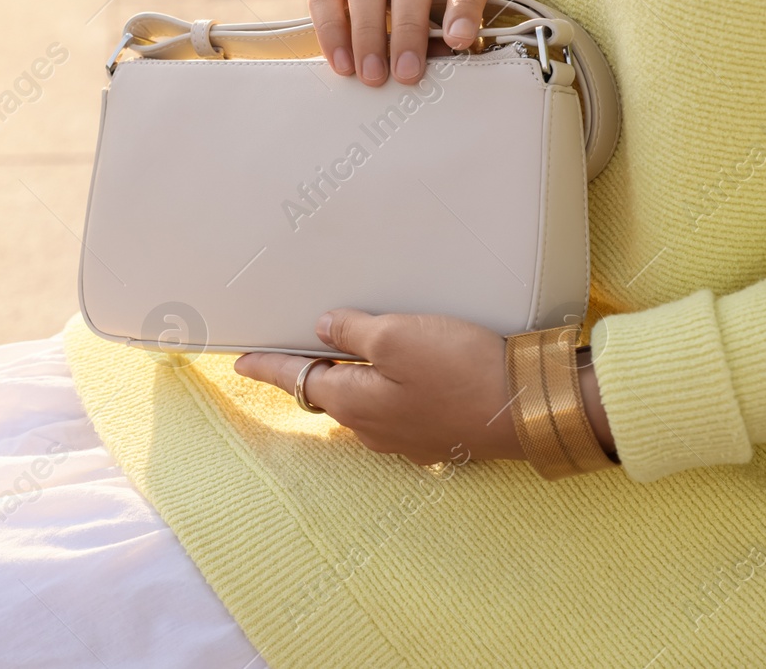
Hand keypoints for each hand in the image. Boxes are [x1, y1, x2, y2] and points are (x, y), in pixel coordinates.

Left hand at [235, 309, 522, 464]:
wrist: (524, 408)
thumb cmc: (460, 370)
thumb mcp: (397, 336)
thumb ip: (353, 332)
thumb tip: (324, 329)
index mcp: (353, 402)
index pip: (296, 379)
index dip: (267, 366)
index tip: (241, 361)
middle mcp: (372, 428)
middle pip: (329, 393)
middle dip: (312, 370)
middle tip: (299, 346)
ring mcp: (406, 436)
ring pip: (364, 402)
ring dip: (355, 378)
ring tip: (353, 351)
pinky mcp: (436, 433)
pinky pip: (398, 408)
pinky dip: (389, 388)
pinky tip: (405, 371)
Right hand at [306, 0, 491, 85]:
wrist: (402, 2)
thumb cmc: (437, 22)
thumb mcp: (453, 31)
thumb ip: (450, 44)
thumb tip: (438, 68)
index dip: (464, 5)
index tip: (458, 40)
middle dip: (408, 28)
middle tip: (406, 72)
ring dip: (367, 30)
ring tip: (371, 73)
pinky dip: (331, 27)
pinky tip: (342, 60)